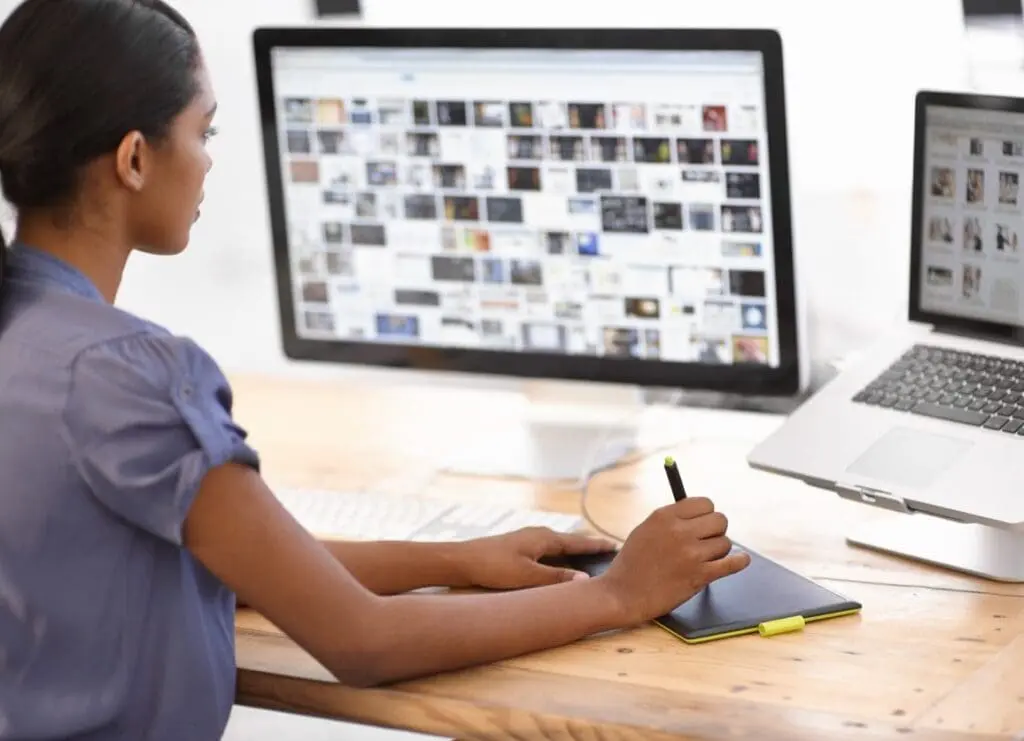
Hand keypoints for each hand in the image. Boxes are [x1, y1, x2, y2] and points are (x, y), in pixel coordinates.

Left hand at [456, 527, 617, 590]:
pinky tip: (560, 564)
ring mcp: (528, 540)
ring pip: (558, 546)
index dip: (597, 545)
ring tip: (590, 558)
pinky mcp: (519, 548)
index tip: (616, 545)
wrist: (461, 560)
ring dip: (574, 552)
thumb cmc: (493, 567)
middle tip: (609, 552)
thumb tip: (585, 581)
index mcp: (544, 538)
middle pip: (570, 542)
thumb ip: (556, 579)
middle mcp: (538, 535)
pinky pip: (548, 550)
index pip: (578, 542)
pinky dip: (560, 556)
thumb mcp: (527, 576)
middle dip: (589, 547)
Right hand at [596, 497, 749, 623]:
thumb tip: (698, 514)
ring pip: (725, 542)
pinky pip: (731, 563)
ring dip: (719, 550)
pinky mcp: (699, 576)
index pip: (704, 503)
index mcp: (664, 516)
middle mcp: (679, 531)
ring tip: (705, 558)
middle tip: (707, 541)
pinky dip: (739, 562)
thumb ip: (670, 520)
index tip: (704, 522)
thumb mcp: (645, 530)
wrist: (622, 594)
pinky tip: (741, 560)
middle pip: (719, 520)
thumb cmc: (631, 564)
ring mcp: (691, 554)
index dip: (707, 513)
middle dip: (716, 530)